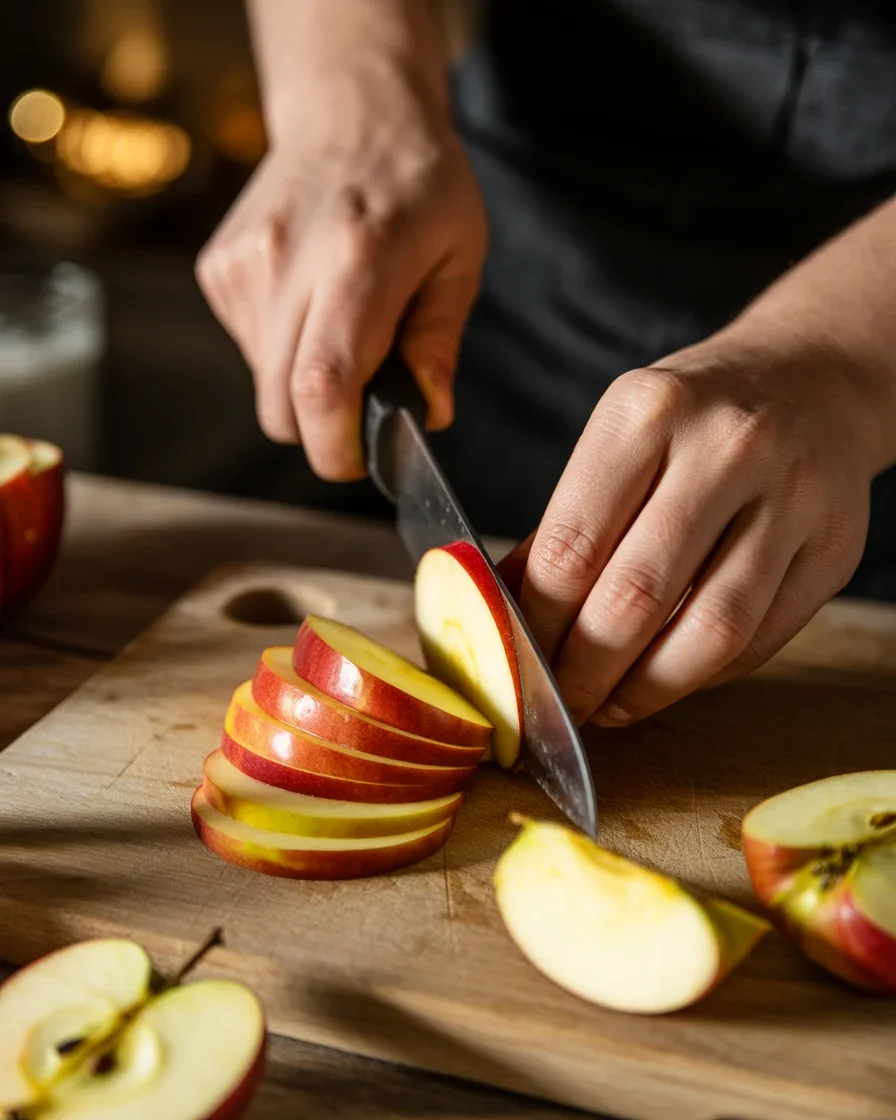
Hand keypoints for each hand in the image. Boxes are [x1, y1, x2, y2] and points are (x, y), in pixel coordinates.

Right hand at [196, 78, 485, 479]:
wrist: (350, 112)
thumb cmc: (420, 187)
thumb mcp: (459, 257)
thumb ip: (438, 341)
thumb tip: (430, 415)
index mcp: (359, 259)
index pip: (323, 383)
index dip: (336, 445)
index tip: (360, 461)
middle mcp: (287, 261)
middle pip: (282, 404)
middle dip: (322, 431)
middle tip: (365, 405)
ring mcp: (243, 265)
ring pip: (265, 384)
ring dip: (305, 385)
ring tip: (342, 325)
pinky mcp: (218, 269)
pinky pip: (250, 351)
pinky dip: (284, 350)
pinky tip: (311, 302)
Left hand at [501, 332, 875, 726]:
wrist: (811, 382)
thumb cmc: (693, 419)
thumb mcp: (619, 439)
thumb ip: (564, 526)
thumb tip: (500, 612)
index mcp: (648, 412)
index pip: (572, 546)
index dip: (537, 625)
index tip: (519, 662)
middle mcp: (726, 447)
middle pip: (637, 597)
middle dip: (586, 671)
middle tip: (563, 701)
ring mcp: (792, 498)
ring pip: (710, 631)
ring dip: (648, 689)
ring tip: (611, 706)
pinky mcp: (835, 548)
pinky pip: (760, 641)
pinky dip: (704, 675)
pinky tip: (670, 678)